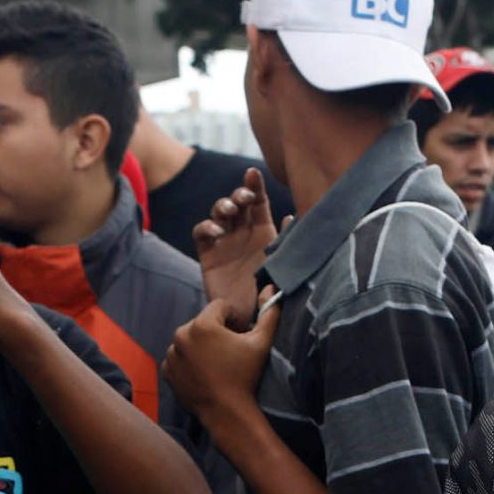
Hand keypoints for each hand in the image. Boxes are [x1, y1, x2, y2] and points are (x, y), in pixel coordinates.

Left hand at [163, 289, 280, 438]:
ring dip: (202, 346)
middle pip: (203, 322)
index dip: (233, 319)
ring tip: (217, 365)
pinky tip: (205, 374)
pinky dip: (189, 362)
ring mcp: (172, 355)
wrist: (227, 413)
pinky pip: (179, 358)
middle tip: (230, 353)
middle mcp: (181, 335)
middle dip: (216, 332)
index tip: (240, 336)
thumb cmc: (246, 376)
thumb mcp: (262, 342)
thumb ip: (269, 312)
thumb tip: (271, 286)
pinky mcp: (168, 371)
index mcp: (202, 324)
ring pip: (190, 340)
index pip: (220, 307)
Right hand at [191, 167, 278, 317]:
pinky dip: (206, 227)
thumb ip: (286, 242)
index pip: (258, 201)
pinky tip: (216, 231)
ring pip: (218, 213)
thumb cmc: (270, 294)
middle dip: (239, 195)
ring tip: (228, 212)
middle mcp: (242, 233)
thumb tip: (291, 217)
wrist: (249, 321)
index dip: (254, 185)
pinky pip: (202, 233)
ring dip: (222, 207)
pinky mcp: (208, 254)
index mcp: (263, 231)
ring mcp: (224, 242)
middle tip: (243, 200)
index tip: (253, 173)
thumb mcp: (283, 266)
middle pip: (237, 203)